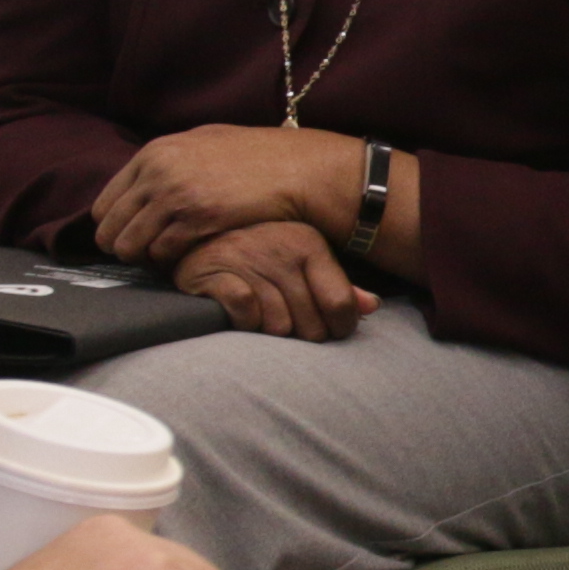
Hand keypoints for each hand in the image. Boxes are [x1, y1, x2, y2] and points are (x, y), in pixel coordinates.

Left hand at [91, 124, 355, 265]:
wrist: (295, 168)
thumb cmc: (257, 157)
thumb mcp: (205, 142)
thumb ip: (171, 159)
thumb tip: (148, 178)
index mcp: (154, 153)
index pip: (105, 204)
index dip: (115, 228)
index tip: (132, 240)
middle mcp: (157, 171)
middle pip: (110, 229)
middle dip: (125, 249)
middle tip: (146, 259)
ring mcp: (174, 194)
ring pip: (131, 246)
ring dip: (146, 260)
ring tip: (166, 262)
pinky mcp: (196, 218)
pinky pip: (162, 253)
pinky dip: (171, 262)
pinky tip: (189, 259)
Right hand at [177, 217, 377, 341]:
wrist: (196, 233)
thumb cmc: (259, 253)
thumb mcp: (303, 261)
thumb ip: (338, 286)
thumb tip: (372, 306)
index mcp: (309, 243)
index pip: (341, 303)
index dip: (340, 328)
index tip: (331, 332)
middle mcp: (282, 249)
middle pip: (310, 324)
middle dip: (303, 335)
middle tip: (293, 328)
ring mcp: (248, 259)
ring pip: (278, 325)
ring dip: (271, 332)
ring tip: (264, 318)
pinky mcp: (216, 272)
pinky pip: (245, 315)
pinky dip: (245, 324)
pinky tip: (242, 315)